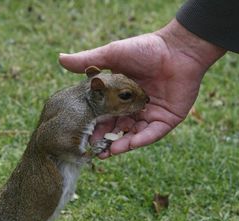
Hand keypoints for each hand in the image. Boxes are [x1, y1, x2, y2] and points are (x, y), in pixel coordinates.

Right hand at [59, 19, 224, 157]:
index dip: (94, 124)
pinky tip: (129, 145)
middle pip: (117, 127)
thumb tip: (60, 58)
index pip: (104, 114)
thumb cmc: (145, 49)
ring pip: (133, 134)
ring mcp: (150, 114)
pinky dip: (141, 140)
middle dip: (105, 139)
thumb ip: (88, 61)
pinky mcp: (167, 119)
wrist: (178, 49)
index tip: (81, 133)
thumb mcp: (113, 54)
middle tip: (92, 149)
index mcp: (121, 95)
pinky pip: (152, 134)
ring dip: (121, 144)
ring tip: (107, 153)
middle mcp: (134, 107)